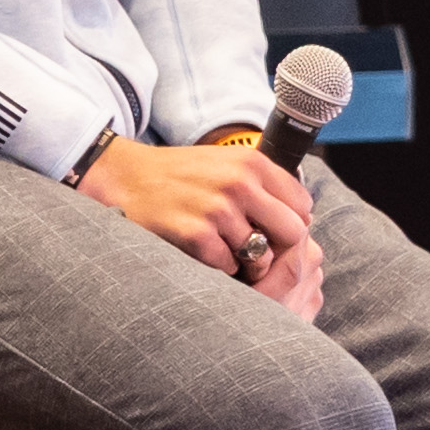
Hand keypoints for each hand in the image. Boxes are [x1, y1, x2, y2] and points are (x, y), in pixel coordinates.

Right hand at [81, 129, 322, 308]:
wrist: (126, 179)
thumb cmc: (180, 175)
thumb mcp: (225, 163)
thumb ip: (264, 183)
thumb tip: (304, 217)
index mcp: (251, 163)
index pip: (302, 205)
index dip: (292, 223)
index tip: (274, 231)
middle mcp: (238, 183)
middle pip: (292, 233)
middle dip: (279, 248)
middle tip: (260, 253)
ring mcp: (217, 210)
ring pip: (261, 256)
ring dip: (247, 263)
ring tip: (226, 252)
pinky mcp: (195, 235)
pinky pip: (229, 266)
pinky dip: (219, 267)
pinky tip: (204, 253)